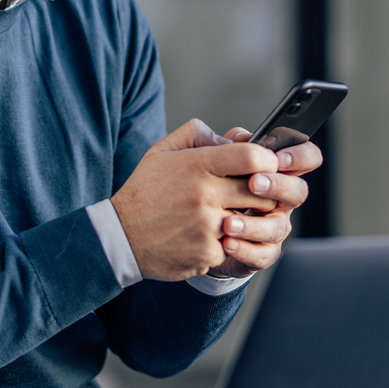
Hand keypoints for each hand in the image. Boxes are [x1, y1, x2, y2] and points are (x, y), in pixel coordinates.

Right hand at [110, 120, 281, 280]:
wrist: (120, 237)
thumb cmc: (144, 192)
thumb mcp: (162, 151)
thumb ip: (197, 134)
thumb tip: (232, 137)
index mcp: (197, 165)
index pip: (252, 156)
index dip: (267, 160)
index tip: (265, 165)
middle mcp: (205, 195)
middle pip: (261, 190)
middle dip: (262, 191)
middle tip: (252, 192)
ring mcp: (208, 227)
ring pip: (250, 220)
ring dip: (244, 218)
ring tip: (226, 214)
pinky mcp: (208, 253)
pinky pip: (234, 245)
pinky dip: (226, 242)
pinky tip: (206, 237)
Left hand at [194, 127, 318, 278]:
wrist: (194, 227)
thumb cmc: (210, 187)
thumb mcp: (214, 160)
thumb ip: (228, 145)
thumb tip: (239, 138)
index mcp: (276, 172)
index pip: (306, 157)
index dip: (300, 156)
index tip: (277, 158)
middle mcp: (281, 200)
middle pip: (299, 191)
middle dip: (279, 186)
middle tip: (254, 183)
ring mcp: (273, 227)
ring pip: (278, 227)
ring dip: (254, 224)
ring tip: (228, 222)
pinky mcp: (261, 253)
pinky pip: (262, 254)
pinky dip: (245, 249)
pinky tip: (227, 242)